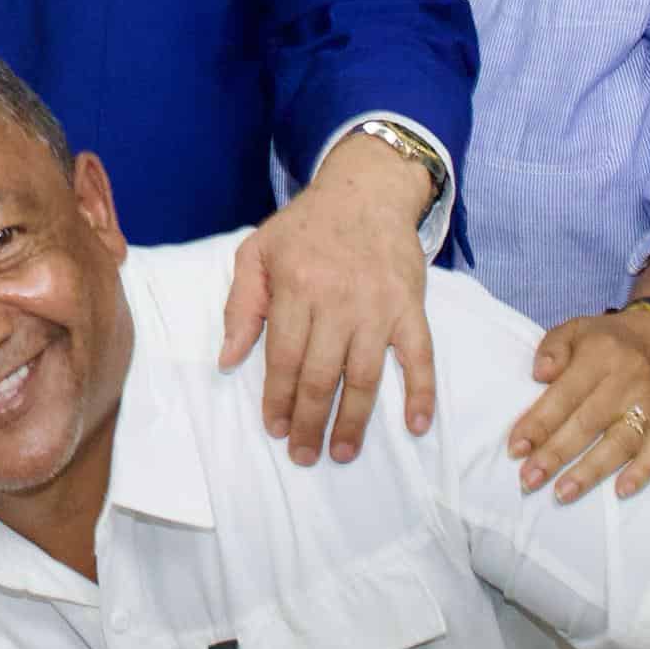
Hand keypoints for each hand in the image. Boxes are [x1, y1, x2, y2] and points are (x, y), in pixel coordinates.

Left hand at [215, 133, 436, 462]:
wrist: (366, 192)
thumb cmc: (305, 227)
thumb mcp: (256, 252)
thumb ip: (240, 305)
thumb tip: (229, 360)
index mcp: (296, 287)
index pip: (284, 358)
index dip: (278, 399)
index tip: (275, 429)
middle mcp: (337, 300)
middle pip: (321, 375)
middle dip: (310, 422)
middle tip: (304, 457)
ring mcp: (378, 306)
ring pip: (364, 376)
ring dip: (354, 420)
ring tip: (343, 452)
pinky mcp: (411, 307)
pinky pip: (420, 356)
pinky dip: (421, 393)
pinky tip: (416, 426)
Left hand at [507, 306, 649, 501]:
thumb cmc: (603, 341)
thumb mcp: (573, 330)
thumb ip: (552, 348)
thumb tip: (539, 375)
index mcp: (600, 355)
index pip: (565, 394)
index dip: (539, 423)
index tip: (516, 449)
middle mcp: (628, 380)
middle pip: (588, 423)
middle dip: (556, 454)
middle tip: (530, 479)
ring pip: (620, 442)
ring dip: (590, 471)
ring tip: (563, 493)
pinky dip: (641, 472)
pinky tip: (620, 492)